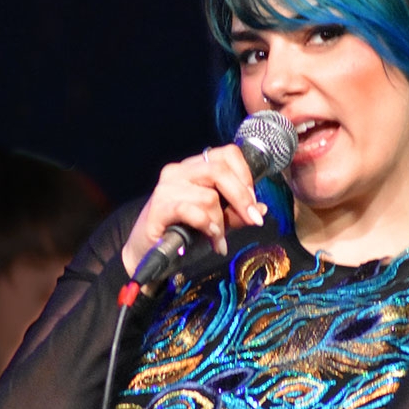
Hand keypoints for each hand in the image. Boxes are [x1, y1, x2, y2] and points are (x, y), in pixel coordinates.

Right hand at [122, 144, 267, 277]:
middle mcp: (180, 171)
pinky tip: (210, 238)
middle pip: (220, 170)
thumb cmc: (181, 235)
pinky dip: (207, 226)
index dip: (245, 175)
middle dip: (242, 197)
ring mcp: (167, 187)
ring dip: (220, 222)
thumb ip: (235, 215)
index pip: (227, 154)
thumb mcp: (216, 223)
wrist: (147, 254)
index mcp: (195, 168)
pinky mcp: (159, 206)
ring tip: (218, 239)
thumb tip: (261, 208)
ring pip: (209, 196)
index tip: (254, 202)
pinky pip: (192, 210)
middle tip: (253, 219)